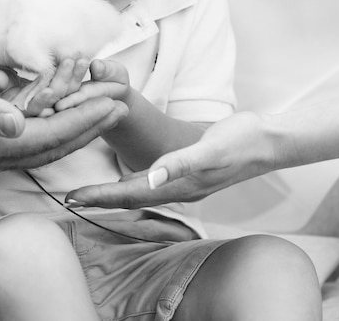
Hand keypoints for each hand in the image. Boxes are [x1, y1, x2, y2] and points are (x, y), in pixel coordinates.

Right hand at [0, 64, 127, 174]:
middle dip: (91, 126)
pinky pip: (31, 141)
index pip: (50, 137)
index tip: (113, 105)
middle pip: (56, 145)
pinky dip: (55, 128)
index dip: (84, 121)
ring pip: (46, 145)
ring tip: (104, 112)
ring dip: (78, 127)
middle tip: (122, 107)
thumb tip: (17, 124)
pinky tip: (65, 118)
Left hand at [65, 111, 273, 207]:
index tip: (72, 197)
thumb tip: (150, 178)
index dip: (100, 196)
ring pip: (140, 192)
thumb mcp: (211, 148)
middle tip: (69, 197)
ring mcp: (185, 183)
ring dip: (113, 192)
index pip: (130, 194)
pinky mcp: (189, 172)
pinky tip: (126, 179)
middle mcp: (179, 189)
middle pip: (130, 197)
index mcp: (181, 186)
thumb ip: (181, 163)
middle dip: (100, 198)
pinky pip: (153, 182)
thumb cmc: (241, 141)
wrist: (269, 140)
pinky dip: (133, 183)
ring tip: (89, 191)